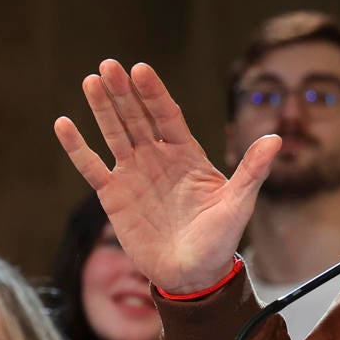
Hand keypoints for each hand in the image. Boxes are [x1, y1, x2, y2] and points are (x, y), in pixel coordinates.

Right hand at [55, 60, 281, 295]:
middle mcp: (158, 158)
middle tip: (109, 64)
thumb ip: (252, 170)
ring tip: (90, 81)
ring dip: (102, 108)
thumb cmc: (219, 239)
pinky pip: (91, 167)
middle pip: (137, 117)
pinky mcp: (113, 196)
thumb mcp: (239, 203)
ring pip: (114, 134)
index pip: (167, 114)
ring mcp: (134, 174)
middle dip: (124, 92)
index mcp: (187, 154)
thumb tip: (276, 139)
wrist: (192, 275)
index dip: (154, 92)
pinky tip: (63, 124)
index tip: (141, 69)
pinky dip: (77, 147)